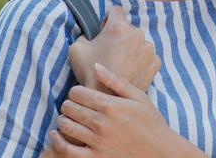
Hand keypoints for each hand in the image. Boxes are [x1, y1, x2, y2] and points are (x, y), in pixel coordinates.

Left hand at [48, 63, 182, 157]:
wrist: (160, 151)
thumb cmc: (151, 122)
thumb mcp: (139, 97)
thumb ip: (116, 80)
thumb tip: (97, 66)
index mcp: (112, 105)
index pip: (79, 93)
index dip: (75, 91)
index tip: (79, 94)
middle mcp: (102, 123)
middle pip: (70, 108)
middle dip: (68, 104)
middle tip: (73, 105)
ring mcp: (98, 142)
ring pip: (67, 126)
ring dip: (63, 120)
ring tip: (68, 118)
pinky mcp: (96, 157)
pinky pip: (68, 151)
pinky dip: (58, 142)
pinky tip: (55, 135)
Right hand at [68, 5, 162, 94]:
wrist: (107, 98)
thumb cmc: (91, 74)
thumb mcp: (77, 48)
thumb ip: (85, 33)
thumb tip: (91, 32)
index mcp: (119, 27)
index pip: (116, 10)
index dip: (108, 19)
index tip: (105, 31)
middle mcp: (137, 34)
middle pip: (127, 29)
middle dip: (119, 38)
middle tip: (110, 54)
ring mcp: (148, 49)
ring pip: (138, 42)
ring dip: (130, 49)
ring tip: (120, 65)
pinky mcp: (155, 62)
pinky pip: (146, 55)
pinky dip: (139, 61)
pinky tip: (129, 71)